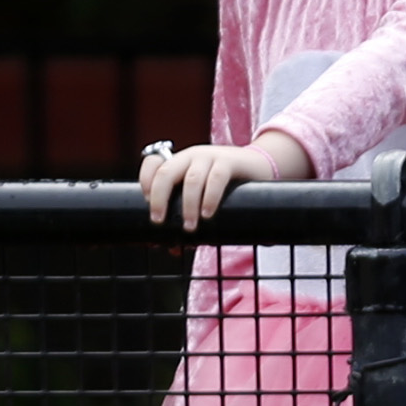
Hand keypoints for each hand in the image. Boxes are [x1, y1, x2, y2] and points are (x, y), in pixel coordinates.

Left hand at [140, 134, 317, 230]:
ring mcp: (210, 157)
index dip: (145, 182)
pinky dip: (210, 198)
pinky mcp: (229, 162)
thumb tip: (173, 249)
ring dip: (188, 205)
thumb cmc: (227, 187)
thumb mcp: (203, 196)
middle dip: (158, 198)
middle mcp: (191, 157)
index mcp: (179, 163)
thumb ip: (188, 217)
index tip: (146, 204)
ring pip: (192, 179)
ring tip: (189, 227)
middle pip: (165, 172)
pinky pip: (217, 178)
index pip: (153, 163)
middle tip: (159, 221)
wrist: (260, 167)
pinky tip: (208, 214)